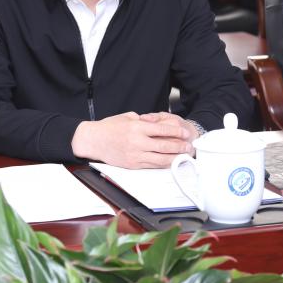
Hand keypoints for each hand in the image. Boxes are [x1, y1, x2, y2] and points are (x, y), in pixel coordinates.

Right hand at [72, 111, 193, 168]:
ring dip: (174, 157)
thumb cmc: (108, 127)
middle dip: (179, 146)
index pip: (162, 130)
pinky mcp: (133, 165)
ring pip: (160, 158)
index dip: (176, 131)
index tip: (185, 132)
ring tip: (184, 156)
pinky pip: (151, 165)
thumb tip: (156, 123)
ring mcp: (135, 155)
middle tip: (189, 146)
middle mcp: (137, 142)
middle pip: (164, 145)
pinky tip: (170, 162)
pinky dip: (163, 164)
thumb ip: (143, 121)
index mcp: (137, 128)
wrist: (93, 140)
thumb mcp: (127, 117)